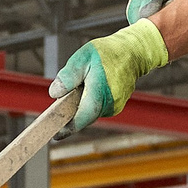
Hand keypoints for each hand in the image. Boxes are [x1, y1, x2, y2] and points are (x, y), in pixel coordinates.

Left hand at [49, 22, 168, 131]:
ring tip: (80, 86)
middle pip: (84, 116)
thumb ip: (68, 76)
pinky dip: (90, 102)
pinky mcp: (117, 106)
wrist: (132, 52)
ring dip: (81, 105)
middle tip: (61, 102)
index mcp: (99, 92)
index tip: (55, 135)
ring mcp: (115, 106)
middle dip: (71, 112)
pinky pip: (98, 108)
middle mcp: (110, 104)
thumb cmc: (108, 53)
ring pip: (90, 112)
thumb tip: (55, 93)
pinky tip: (90, 88)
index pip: (81, 118)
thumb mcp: (83, 58)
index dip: (67, 128)